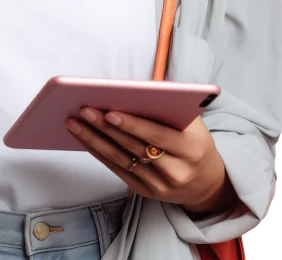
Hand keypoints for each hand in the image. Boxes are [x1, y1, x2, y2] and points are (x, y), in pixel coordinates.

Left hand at [65, 108, 238, 214]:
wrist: (207, 183)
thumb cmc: (194, 142)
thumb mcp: (193, 123)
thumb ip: (169, 107)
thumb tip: (136, 88)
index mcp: (190, 149)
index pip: (157, 135)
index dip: (132, 124)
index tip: (109, 111)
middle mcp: (176, 171)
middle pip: (134, 147)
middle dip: (105, 128)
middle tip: (84, 110)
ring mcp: (159, 186)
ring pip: (121, 160)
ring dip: (94, 140)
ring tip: (74, 122)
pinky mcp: (145, 192)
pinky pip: (117, 170)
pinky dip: (98, 153)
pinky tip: (83, 138)